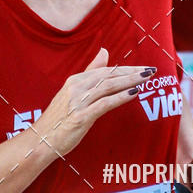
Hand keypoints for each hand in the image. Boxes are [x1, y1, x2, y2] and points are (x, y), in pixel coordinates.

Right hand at [33, 47, 155, 156]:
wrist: (41, 141)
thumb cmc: (58, 119)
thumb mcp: (72, 93)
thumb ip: (89, 73)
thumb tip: (104, 52)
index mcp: (74, 81)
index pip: (105, 70)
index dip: (125, 69)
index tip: (142, 68)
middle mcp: (76, 87)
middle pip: (109, 76)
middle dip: (132, 73)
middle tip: (151, 70)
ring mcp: (78, 102)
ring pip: (109, 86)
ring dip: (130, 81)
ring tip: (146, 79)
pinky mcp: (81, 116)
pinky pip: (105, 103)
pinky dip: (120, 97)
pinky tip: (134, 94)